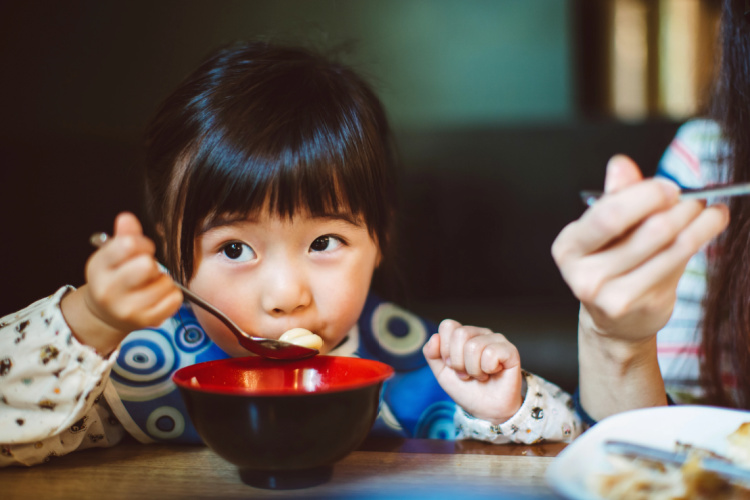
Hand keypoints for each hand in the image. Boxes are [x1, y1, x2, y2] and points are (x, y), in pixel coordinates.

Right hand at [61, 212, 182, 353]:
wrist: (106, 314)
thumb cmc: (114, 278)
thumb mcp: (112, 255)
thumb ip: (124, 235)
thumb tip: (127, 218)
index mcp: (99, 268)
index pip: (129, 245)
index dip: (142, 244)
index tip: (141, 250)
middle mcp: (109, 291)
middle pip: (147, 265)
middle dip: (151, 263)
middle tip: (144, 270)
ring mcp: (128, 309)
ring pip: (165, 281)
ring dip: (162, 279)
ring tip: (149, 284)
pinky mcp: (147, 321)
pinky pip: (175, 298)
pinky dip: (172, 294)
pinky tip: (158, 295)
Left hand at [423, 319, 522, 423]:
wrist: (487, 410)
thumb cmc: (467, 389)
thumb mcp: (442, 373)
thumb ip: (432, 354)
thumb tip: (434, 337)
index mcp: (464, 334)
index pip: (448, 326)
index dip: (445, 350)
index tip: (452, 366)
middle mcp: (480, 333)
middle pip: (460, 334)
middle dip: (458, 362)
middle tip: (466, 374)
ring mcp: (497, 339)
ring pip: (474, 346)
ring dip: (473, 370)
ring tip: (480, 375)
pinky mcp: (510, 350)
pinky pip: (491, 353)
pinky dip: (487, 370)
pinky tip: (493, 373)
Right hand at [552, 155, 728, 346]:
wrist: (614, 321)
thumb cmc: (610, 265)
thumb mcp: (605, 229)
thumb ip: (615, 196)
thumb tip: (621, 165)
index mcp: (569, 247)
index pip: (609, 215)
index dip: (645, 196)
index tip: (669, 186)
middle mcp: (584, 274)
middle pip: (647, 231)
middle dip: (678, 208)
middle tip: (694, 197)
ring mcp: (613, 295)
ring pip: (670, 247)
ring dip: (697, 222)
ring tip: (707, 209)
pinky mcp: (642, 305)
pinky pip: (680, 264)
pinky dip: (701, 239)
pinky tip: (710, 225)